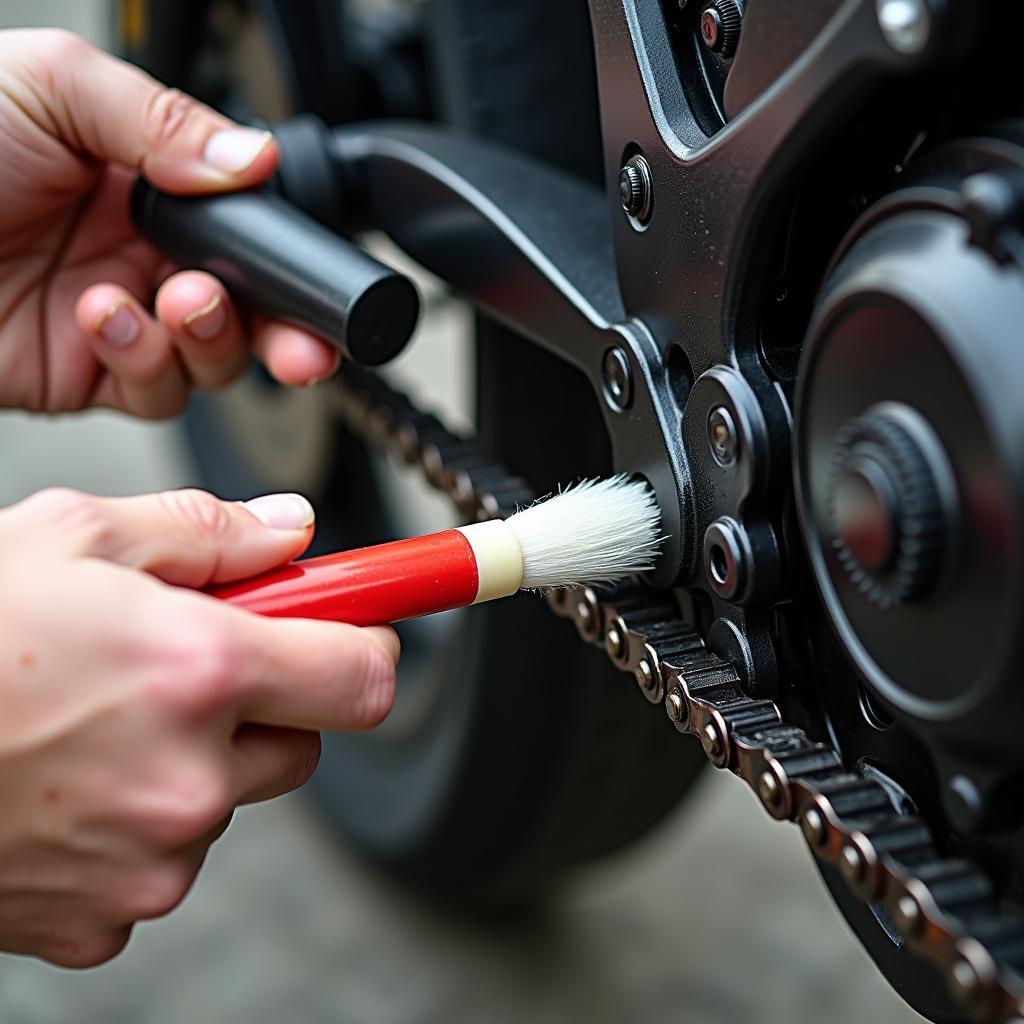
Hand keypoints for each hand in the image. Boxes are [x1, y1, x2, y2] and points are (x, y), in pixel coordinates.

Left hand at [0, 28, 338, 416]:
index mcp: (146, 183)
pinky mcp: (87, 374)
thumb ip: (164, 121)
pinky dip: (144, 360)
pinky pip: (153, 389)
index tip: (319, 290)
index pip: (247, 235)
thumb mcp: (52, 88)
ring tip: (173, 300)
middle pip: (248, 312)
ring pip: (211, 361)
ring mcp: (119, 319)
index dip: (291, 271)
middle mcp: (141, 254)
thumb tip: (254, 157)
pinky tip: (104, 317)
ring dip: (207, 340)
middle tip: (296, 346)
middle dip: (283, 336)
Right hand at [0, 487, 397, 966]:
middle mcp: (190, 779)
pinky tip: (68, 781)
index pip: (365, 675)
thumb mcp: (73, 538)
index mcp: (199, 673)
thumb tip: (290, 532)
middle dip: (267, 700)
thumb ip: (207, 532)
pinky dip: (138, 821)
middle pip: (305, 741)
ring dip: (195, 759)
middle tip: (189, 666)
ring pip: (229, 799)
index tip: (368, 628)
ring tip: (99, 720)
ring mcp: (148, 863)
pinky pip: (164, 859)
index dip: (370, 643)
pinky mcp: (104, 921)